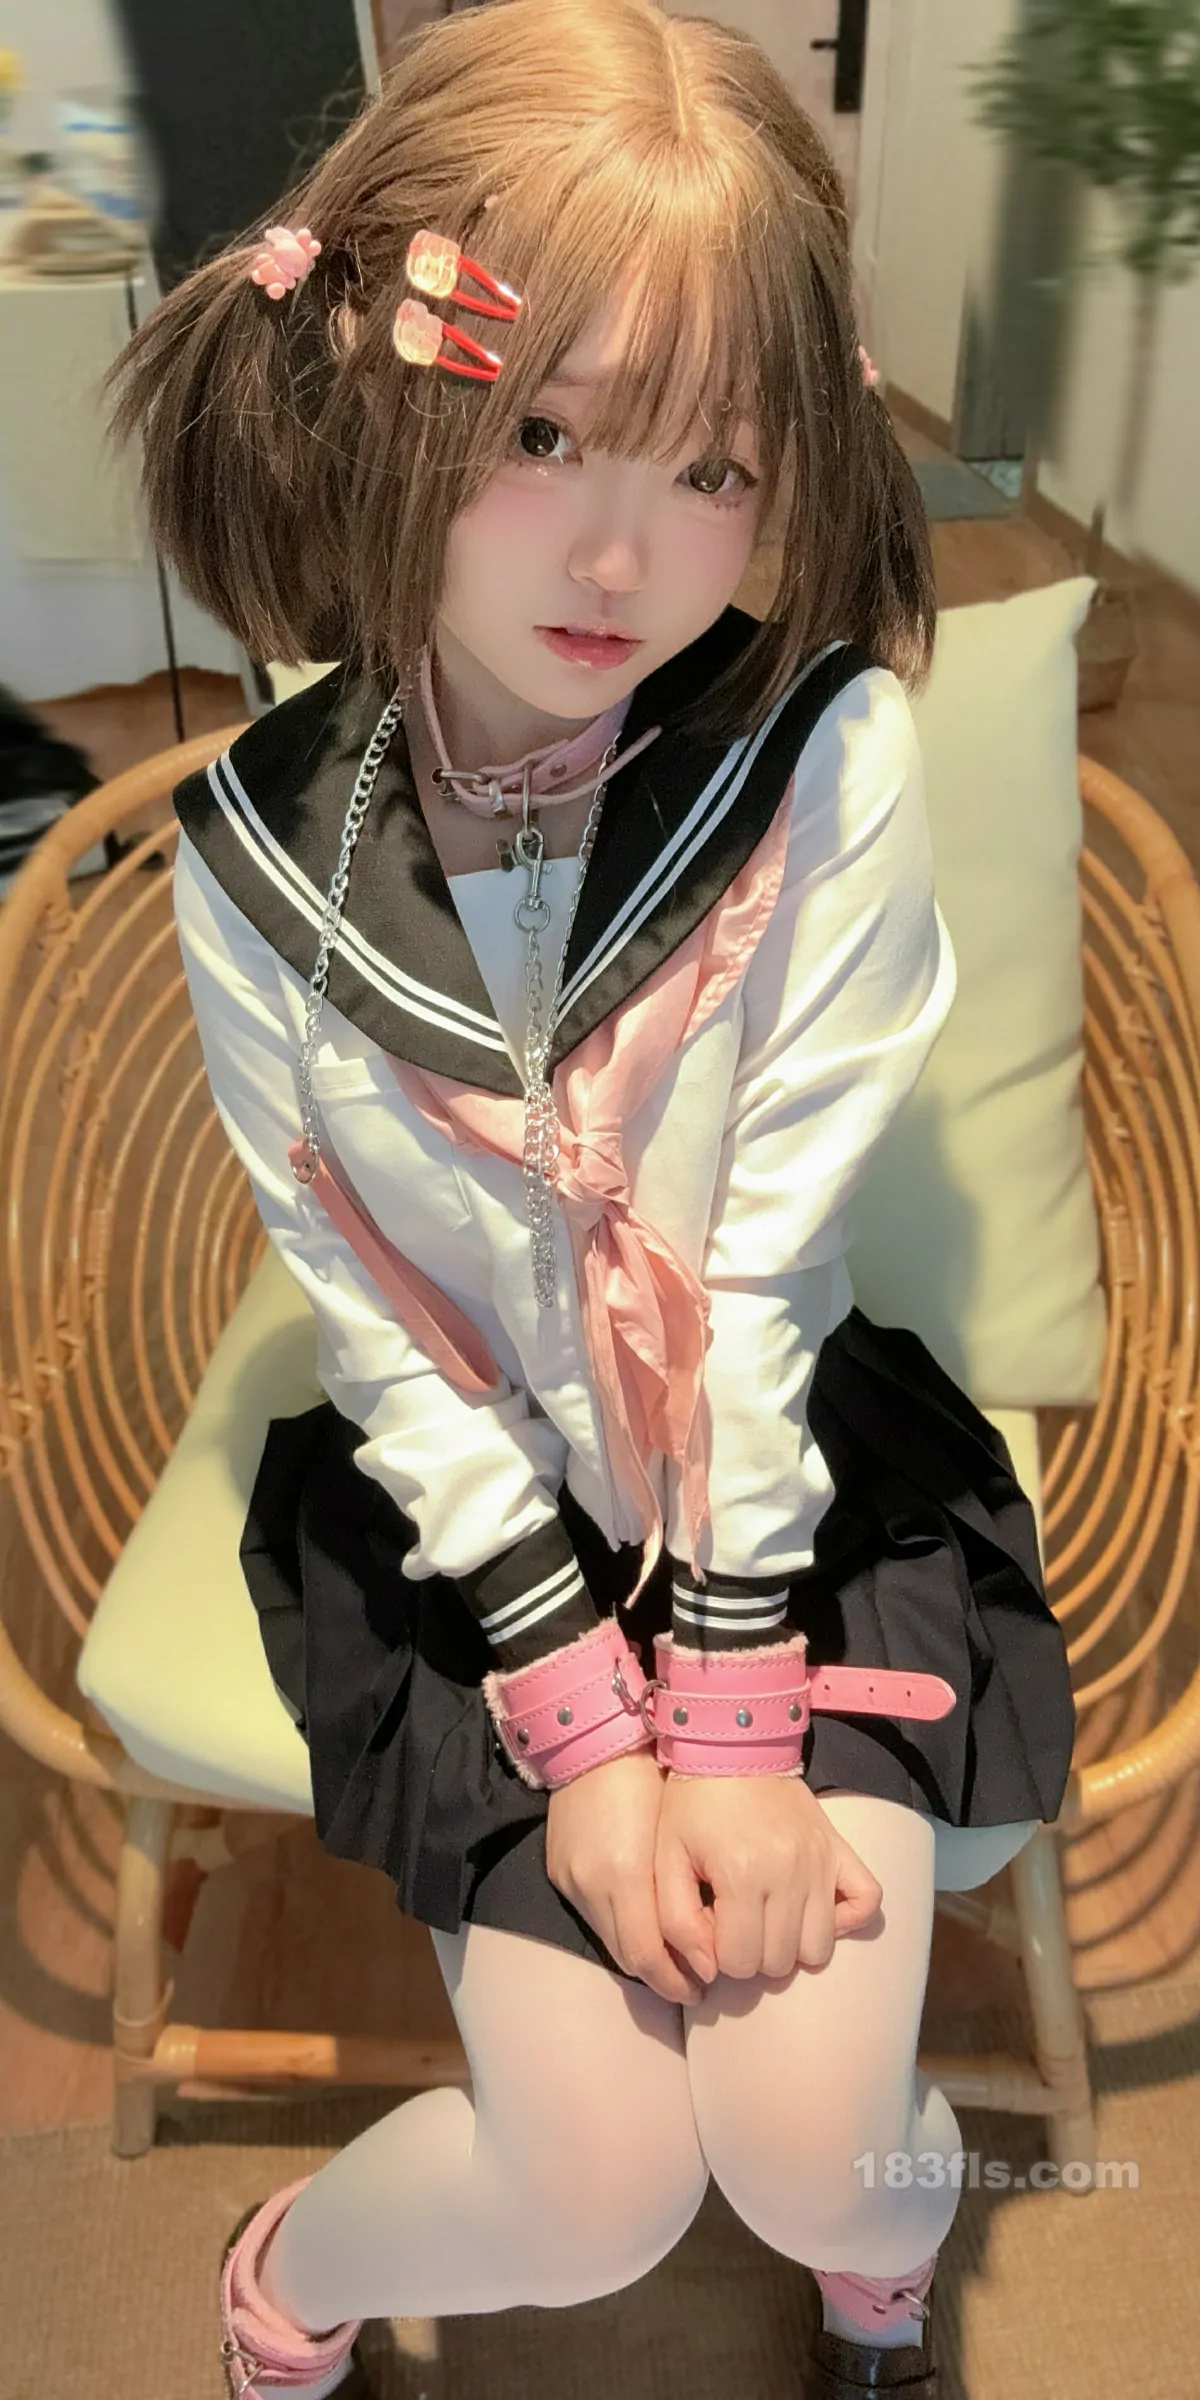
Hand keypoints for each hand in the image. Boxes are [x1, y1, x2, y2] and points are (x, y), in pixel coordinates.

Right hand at [545, 1746, 708, 2005]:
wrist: (594, 1739)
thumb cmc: (649, 1775)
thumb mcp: (678, 1830)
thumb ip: (688, 1889)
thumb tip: (708, 1938)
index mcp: (624, 1872)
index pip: (647, 1954)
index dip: (678, 1977)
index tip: (706, 1983)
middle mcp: (590, 1883)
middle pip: (627, 1956)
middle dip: (662, 1976)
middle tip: (696, 1983)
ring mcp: (570, 1879)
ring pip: (609, 1940)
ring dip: (641, 1956)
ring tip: (674, 1960)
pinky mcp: (559, 1872)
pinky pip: (593, 1917)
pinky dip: (620, 1930)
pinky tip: (644, 1926)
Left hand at [654, 1772, 882, 1980]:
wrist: (731, 1748)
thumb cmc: (690, 1807)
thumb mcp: (664, 1861)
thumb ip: (676, 1922)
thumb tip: (707, 1972)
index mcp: (741, 1874)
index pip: (739, 1963)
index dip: (718, 1954)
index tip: (709, 1924)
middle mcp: (789, 1871)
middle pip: (780, 1962)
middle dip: (751, 1953)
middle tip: (735, 1920)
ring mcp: (821, 1861)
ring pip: (820, 1948)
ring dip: (791, 1945)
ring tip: (767, 1917)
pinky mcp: (839, 1850)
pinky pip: (867, 1902)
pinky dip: (845, 1919)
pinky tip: (812, 1910)